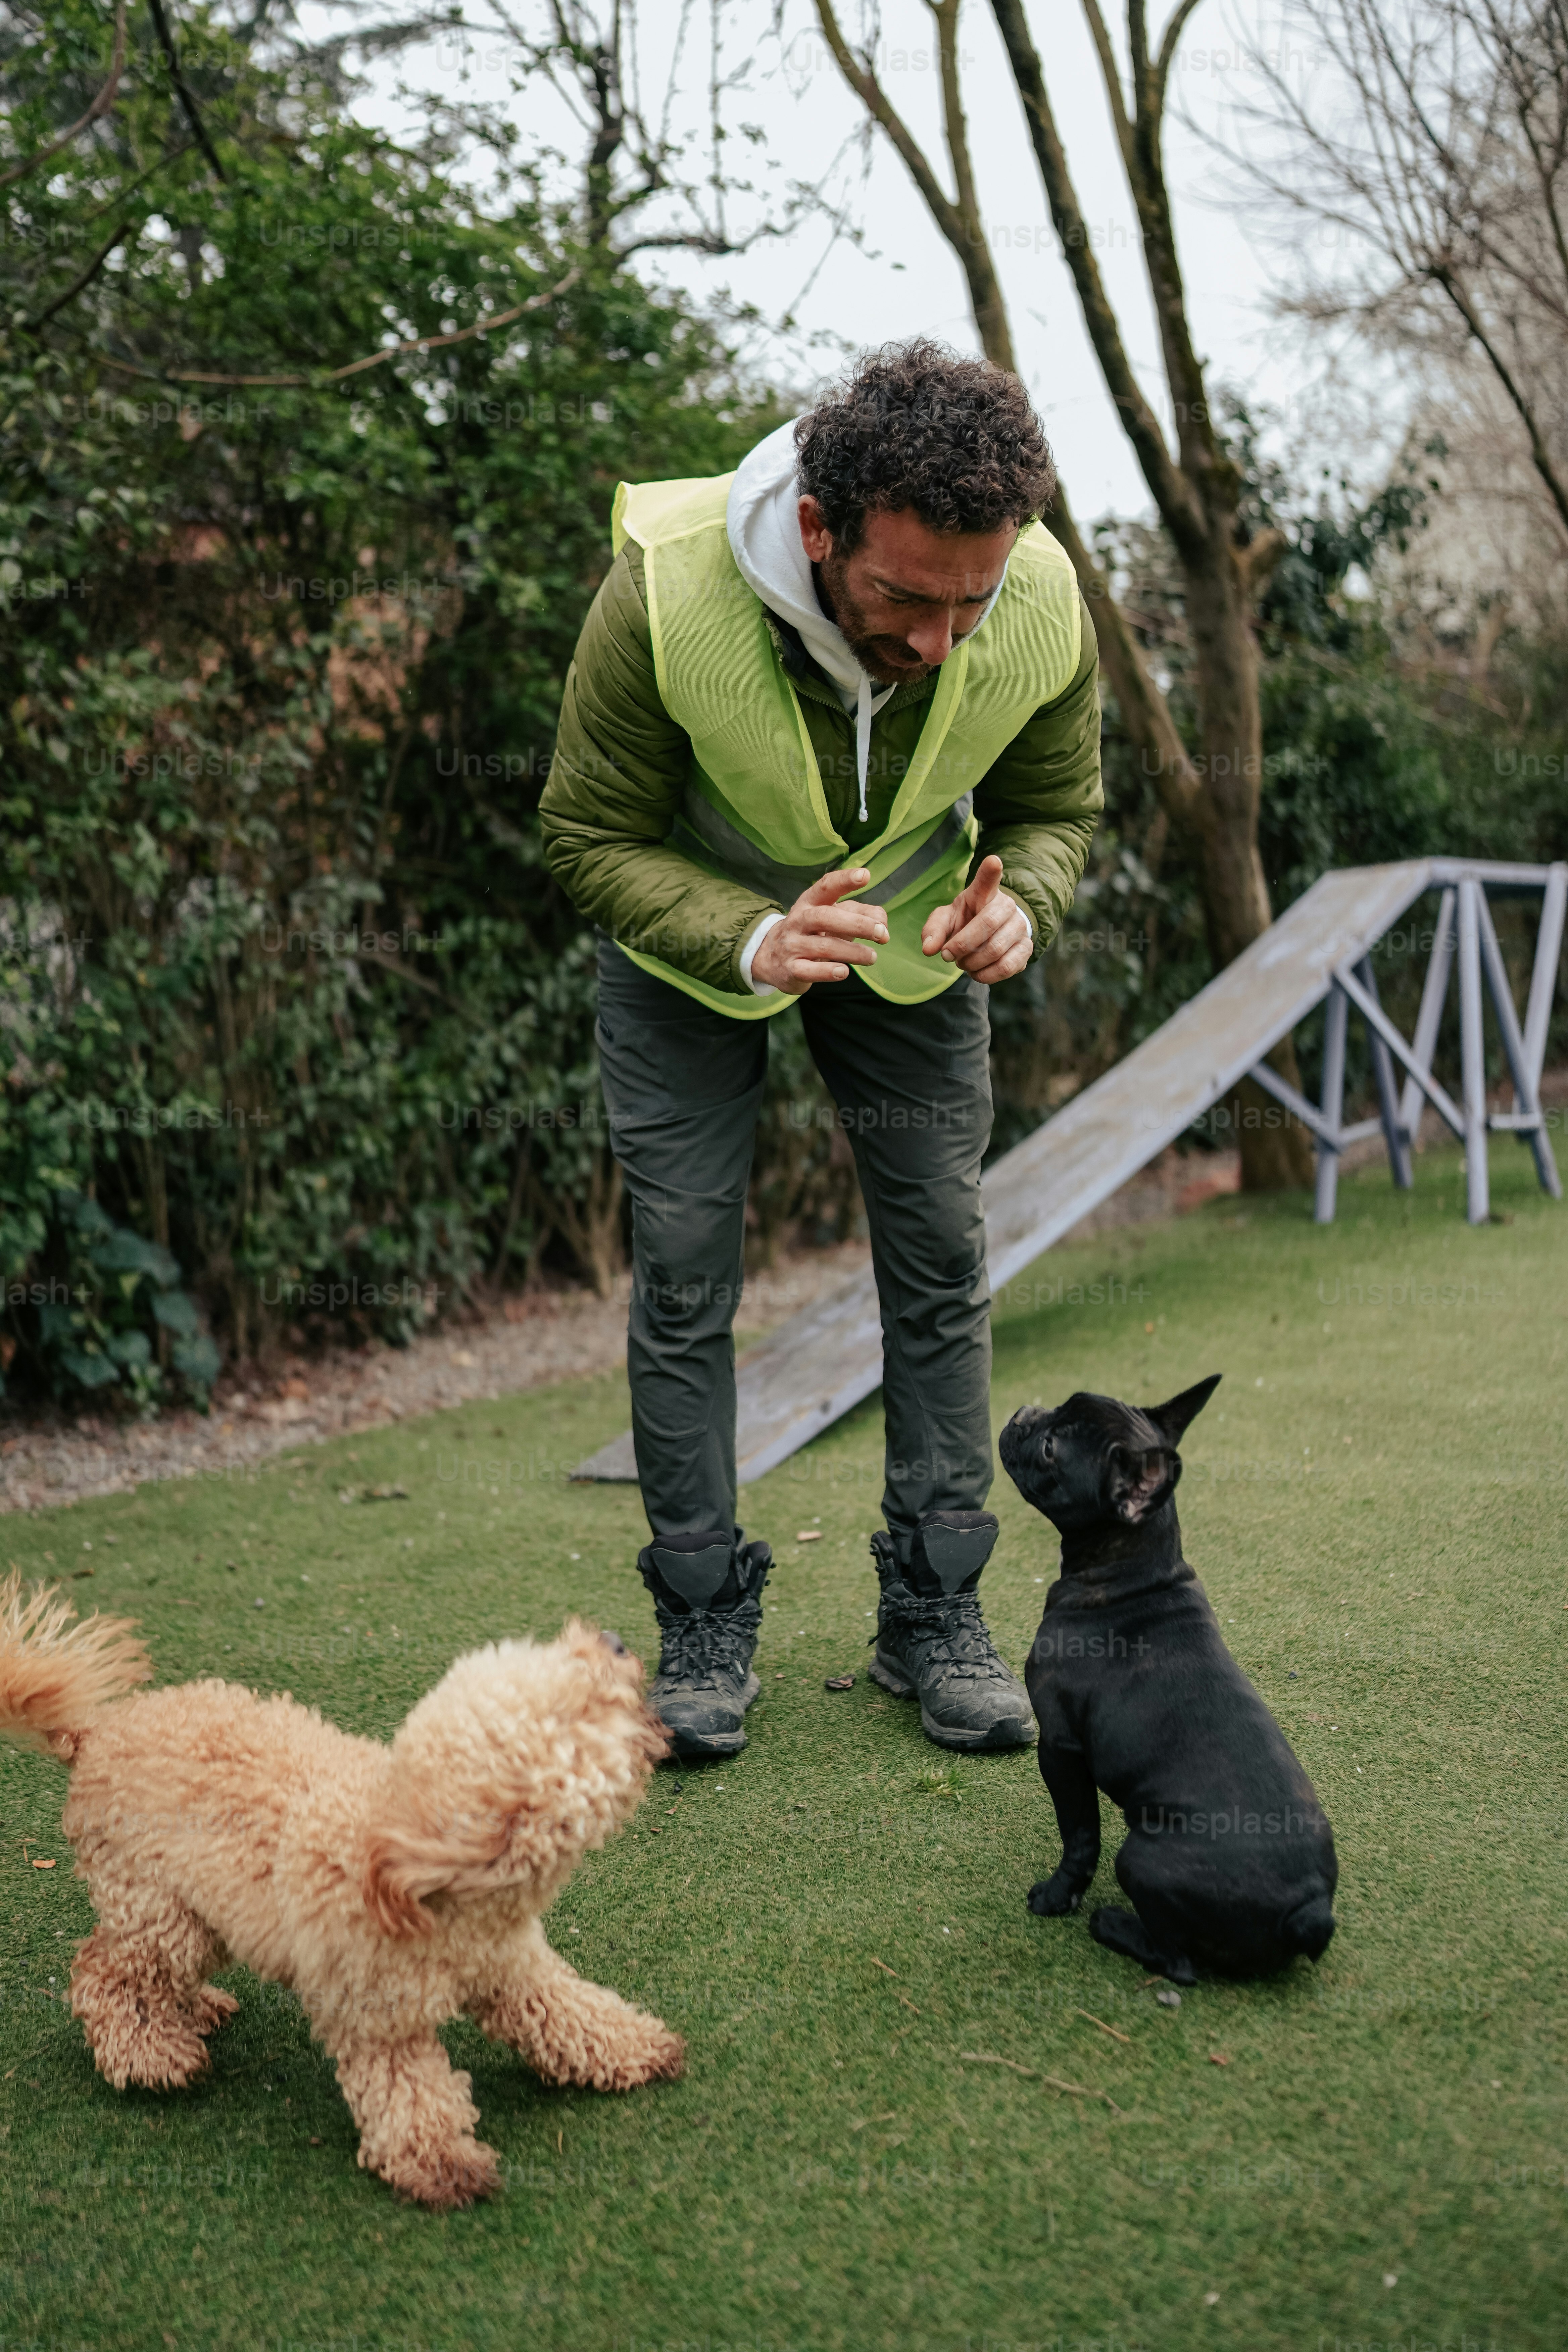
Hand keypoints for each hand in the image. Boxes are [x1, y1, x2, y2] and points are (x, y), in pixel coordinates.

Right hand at [751, 868, 887, 995]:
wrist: (773, 957)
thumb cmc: (814, 933)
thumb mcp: (835, 917)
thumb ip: (863, 914)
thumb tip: (883, 925)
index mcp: (810, 902)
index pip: (826, 886)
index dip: (844, 880)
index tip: (864, 875)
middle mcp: (799, 920)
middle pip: (825, 917)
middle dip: (856, 924)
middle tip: (881, 933)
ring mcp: (792, 945)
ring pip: (823, 946)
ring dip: (852, 952)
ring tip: (872, 957)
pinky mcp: (791, 969)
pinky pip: (809, 970)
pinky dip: (828, 971)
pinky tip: (843, 971)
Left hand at [921, 853, 1029, 983]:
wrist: (990, 935)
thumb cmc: (965, 921)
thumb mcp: (946, 920)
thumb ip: (934, 930)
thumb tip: (929, 949)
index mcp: (984, 893)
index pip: (988, 879)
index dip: (990, 870)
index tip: (993, 861)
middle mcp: (1007, 906)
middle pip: (987, 924)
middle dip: (961, 945)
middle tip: (947, 955)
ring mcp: (1019, 928)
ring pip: (995, 950)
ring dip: (971, 963)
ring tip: (963, 963)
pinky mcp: (1026, 949)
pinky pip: (1006, 967)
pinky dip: (985, 975)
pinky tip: (976, 972)